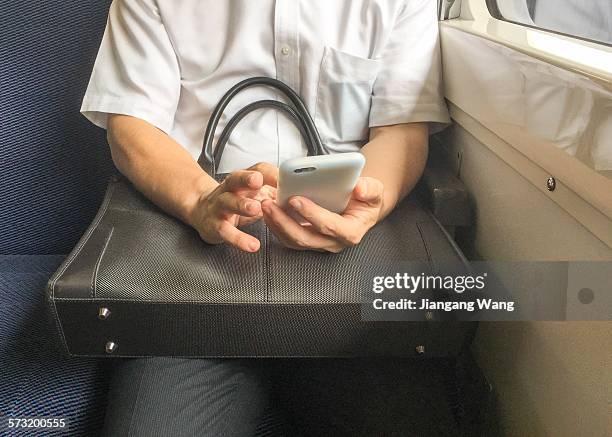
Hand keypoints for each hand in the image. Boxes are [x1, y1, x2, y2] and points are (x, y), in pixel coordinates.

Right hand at [188, 162, 277, 251]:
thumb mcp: (253, 193)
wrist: (201, 211)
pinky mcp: (215, 226)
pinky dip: (239, 239)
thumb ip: (273, 192)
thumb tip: (301, 195)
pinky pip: (226, 232)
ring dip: (242, 205)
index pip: (257, 170)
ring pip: (228, 202)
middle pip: (235, 179)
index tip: (283, 177)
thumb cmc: (235, 201)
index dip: (270, 173)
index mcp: (242, 180)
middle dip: (246, 179)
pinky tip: (252, 245)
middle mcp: (229, 190)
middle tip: (258, 182)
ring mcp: (219, 206)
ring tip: (255, 209)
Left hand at [262, 177, 383, 252]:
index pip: (329, 226)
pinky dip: (276, 226)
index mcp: (351, 232)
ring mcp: (319, 244)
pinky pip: (288, 238)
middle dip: (285, 221)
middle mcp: (333, 243)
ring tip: (264, 206)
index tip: (295, 199)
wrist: (361, 208)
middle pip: (305, 238)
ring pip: (293, 241)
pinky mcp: (308, 241)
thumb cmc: (365, 199)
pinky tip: (267, 212)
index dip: (312, 214)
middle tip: (269, 203)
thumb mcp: (375, 191)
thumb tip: (359, 188)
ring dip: (276, 224)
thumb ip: (370, 189)